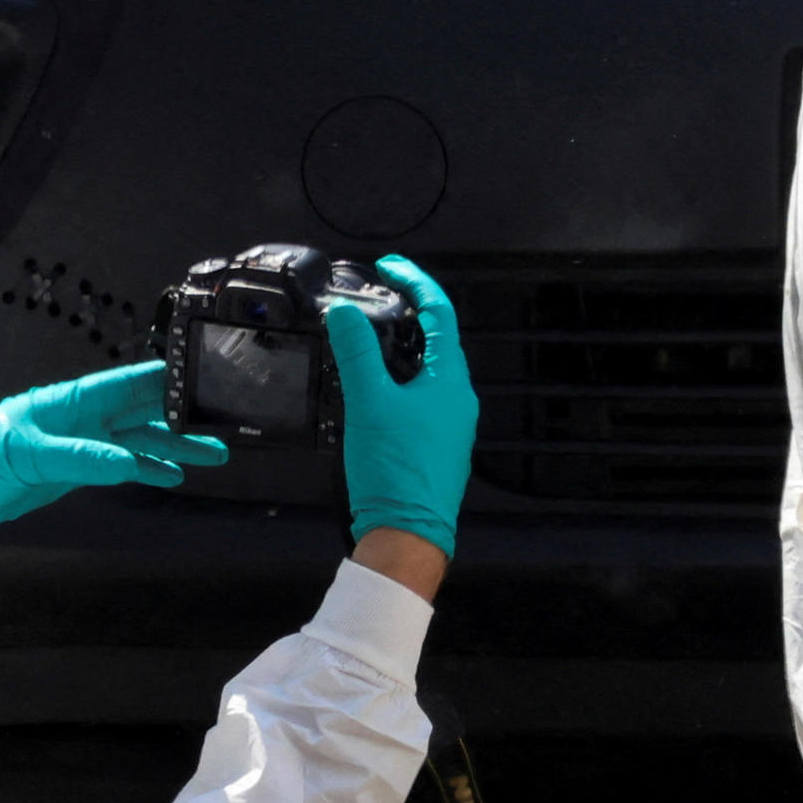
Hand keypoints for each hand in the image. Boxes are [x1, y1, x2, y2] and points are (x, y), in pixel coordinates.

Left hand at [0, 361, 224, 529]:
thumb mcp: (33, 453)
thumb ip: (81, 457)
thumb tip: (125, 463)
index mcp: (76, 400)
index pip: (130, 383)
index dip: (165, 379)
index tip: (200, 377)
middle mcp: (86, 417)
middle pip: (144, 412)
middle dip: (181, 417)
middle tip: (219, 424)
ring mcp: (85, 443)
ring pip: (140, 441)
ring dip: (174, 447)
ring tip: (212, 454)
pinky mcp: (80, 468)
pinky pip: (124, 466)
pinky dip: (149, 470)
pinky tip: (172, 477)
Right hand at [331, 256, 476, 560]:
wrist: (406, 536)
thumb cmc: (394, 471)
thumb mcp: (369, 404)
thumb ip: (358, 354)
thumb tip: (345, 312)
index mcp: (450, 381)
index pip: (440, 312)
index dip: (415, 282)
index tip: (390, 266)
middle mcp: (457, 400)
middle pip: (434, 341)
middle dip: (405, 316)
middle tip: (372, 300)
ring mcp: (448, 426)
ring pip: (424, 373)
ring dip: (397, 352)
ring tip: (363, 342)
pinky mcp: (434, 447)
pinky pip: (417, 400)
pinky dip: (395, 383)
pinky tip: (369, 392)